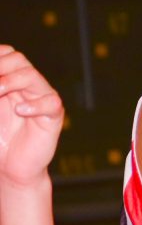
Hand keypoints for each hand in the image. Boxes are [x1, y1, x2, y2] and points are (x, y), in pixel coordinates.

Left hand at [0, 47, 63, 186]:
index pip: (5, 54)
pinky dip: (35, 105)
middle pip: (17, 59)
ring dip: (11, 80)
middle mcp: (26, 87)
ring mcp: (41, 100)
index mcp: (9, 81)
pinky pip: (50, 103)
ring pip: (31, 76)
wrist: (10, 169)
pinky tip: (20, 111)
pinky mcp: (52, 117)